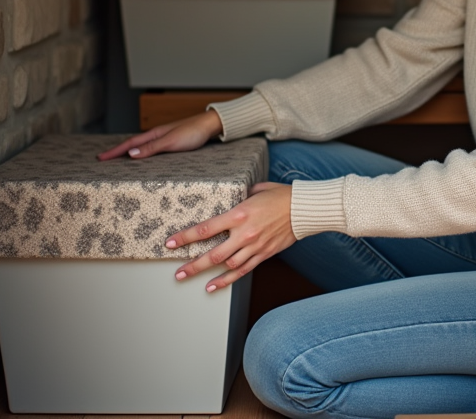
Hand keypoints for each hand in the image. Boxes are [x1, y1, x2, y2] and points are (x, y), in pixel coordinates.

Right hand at [96, 110, 222, 160]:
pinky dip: (141, 152)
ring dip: (127, 151)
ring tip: (116, 159)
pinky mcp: (171, 141)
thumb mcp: (171, 142)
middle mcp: (156, 135)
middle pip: (132, 143)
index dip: (114, 152)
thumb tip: (129, 154)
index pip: (129, 144)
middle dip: (116, 151)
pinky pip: (150, 148)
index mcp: (154, 134)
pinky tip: (142, 156)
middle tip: (102, 159)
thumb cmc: (193, 132)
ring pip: (140, 145)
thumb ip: (151, 148)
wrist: (210, 125)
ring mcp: (163, 137)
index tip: (100, 158)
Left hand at [166, 182, 293, 291]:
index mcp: (239, 213)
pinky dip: (227, 280)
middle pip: (214, 254)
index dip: (186, 237)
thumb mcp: (256, 190)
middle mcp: (245, 233)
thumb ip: (240, 197)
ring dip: (207, 274)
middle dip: (193, 264)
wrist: (304, 209)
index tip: (171, 242)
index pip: (206, 228)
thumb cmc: (281, 195)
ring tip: (189, 278)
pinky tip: (213, 286)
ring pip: (227, 265)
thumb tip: (231, 199)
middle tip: (177, 272)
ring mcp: (254, 246)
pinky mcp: (264, 254)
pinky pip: (243, 271)